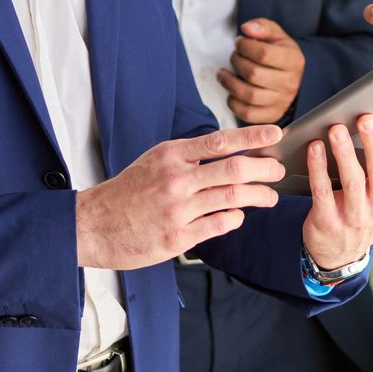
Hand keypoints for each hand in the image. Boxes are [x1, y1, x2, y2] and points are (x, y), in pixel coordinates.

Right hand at [76, 124, 286, 270]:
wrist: (94, 224)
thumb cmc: (128, 192)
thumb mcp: (155, 161)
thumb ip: (189, 156)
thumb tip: (228, 151)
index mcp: (171, 155)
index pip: (220, 142)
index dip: (252, 137)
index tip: (275, 134)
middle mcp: (175, 179)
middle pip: (234, 170)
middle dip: (265, 170)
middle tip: (278, 170)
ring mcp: (177, 209)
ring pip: (232, 198)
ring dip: (258, 196)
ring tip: (269, 197)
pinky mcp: (176, 237)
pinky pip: (218, 225)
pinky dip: (234, 218)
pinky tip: (237, 216)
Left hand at [220, 18, 305, 123]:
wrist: (294, 78)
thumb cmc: (281, 54)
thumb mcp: (276, 35)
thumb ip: (262, 27)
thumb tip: (247, 28)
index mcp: (293, 61)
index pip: (264, 54)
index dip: (245, 46)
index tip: (239, 43)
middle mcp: (289, 83)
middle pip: (254, 74)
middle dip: (236, 62)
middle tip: (234, 56)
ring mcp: (281, 101)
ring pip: (250, 95)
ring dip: (230, 83)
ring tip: (223, 74)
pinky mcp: (271, 115)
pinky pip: (248, 114)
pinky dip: (234, 103)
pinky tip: (231, 91)